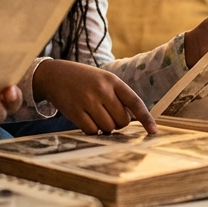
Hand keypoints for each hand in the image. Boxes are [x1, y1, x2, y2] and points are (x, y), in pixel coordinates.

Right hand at [33, 59, 156, 134]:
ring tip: (95, 116)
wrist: (54, 74)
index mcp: (112, 80)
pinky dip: (92, 130)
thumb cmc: (83, 79)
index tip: (153, 131)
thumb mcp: (103, 79)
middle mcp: (102, 89)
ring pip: (108, 128)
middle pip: (122, 120)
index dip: (146, 118)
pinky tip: (86, 120)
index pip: (134, 102)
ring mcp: (88, 100)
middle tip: (108, 116)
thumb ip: (117, 96)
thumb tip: (128, 122)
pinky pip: (92, 131)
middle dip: (118, 123)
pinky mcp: (75, 111)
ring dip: (104, 128)